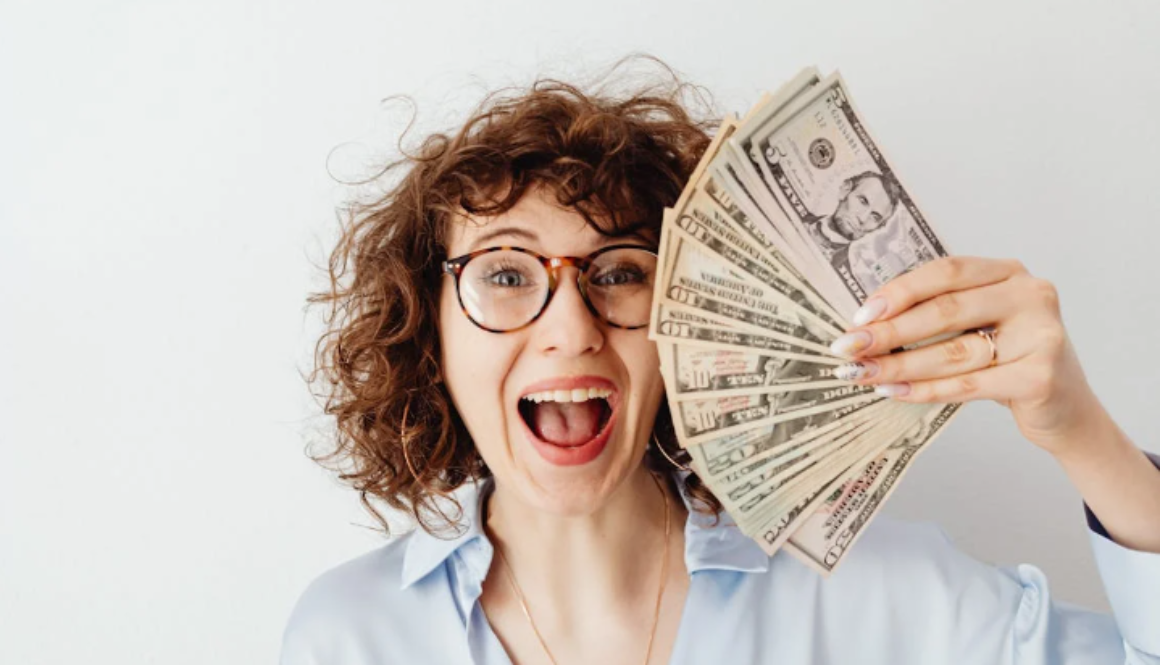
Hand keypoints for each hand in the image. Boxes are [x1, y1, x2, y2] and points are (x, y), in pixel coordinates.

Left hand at [830, 256, 1103, 458]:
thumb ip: (938, 313)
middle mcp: (1030, 295)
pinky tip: (892, 391)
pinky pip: (967, 384)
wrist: (1065, 410)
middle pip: (944, 311)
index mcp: (1009, 273)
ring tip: (860, 374)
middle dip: (888, 332)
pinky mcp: (1040, 376)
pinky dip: (924, 390)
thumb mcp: (980, 326)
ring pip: (952, 351)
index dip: (898, 292)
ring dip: (898, 365)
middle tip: (846, 348)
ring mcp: (1040, 335)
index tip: (858, 316)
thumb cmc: (1010, 361)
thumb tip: (865, 324)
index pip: (945, 272)